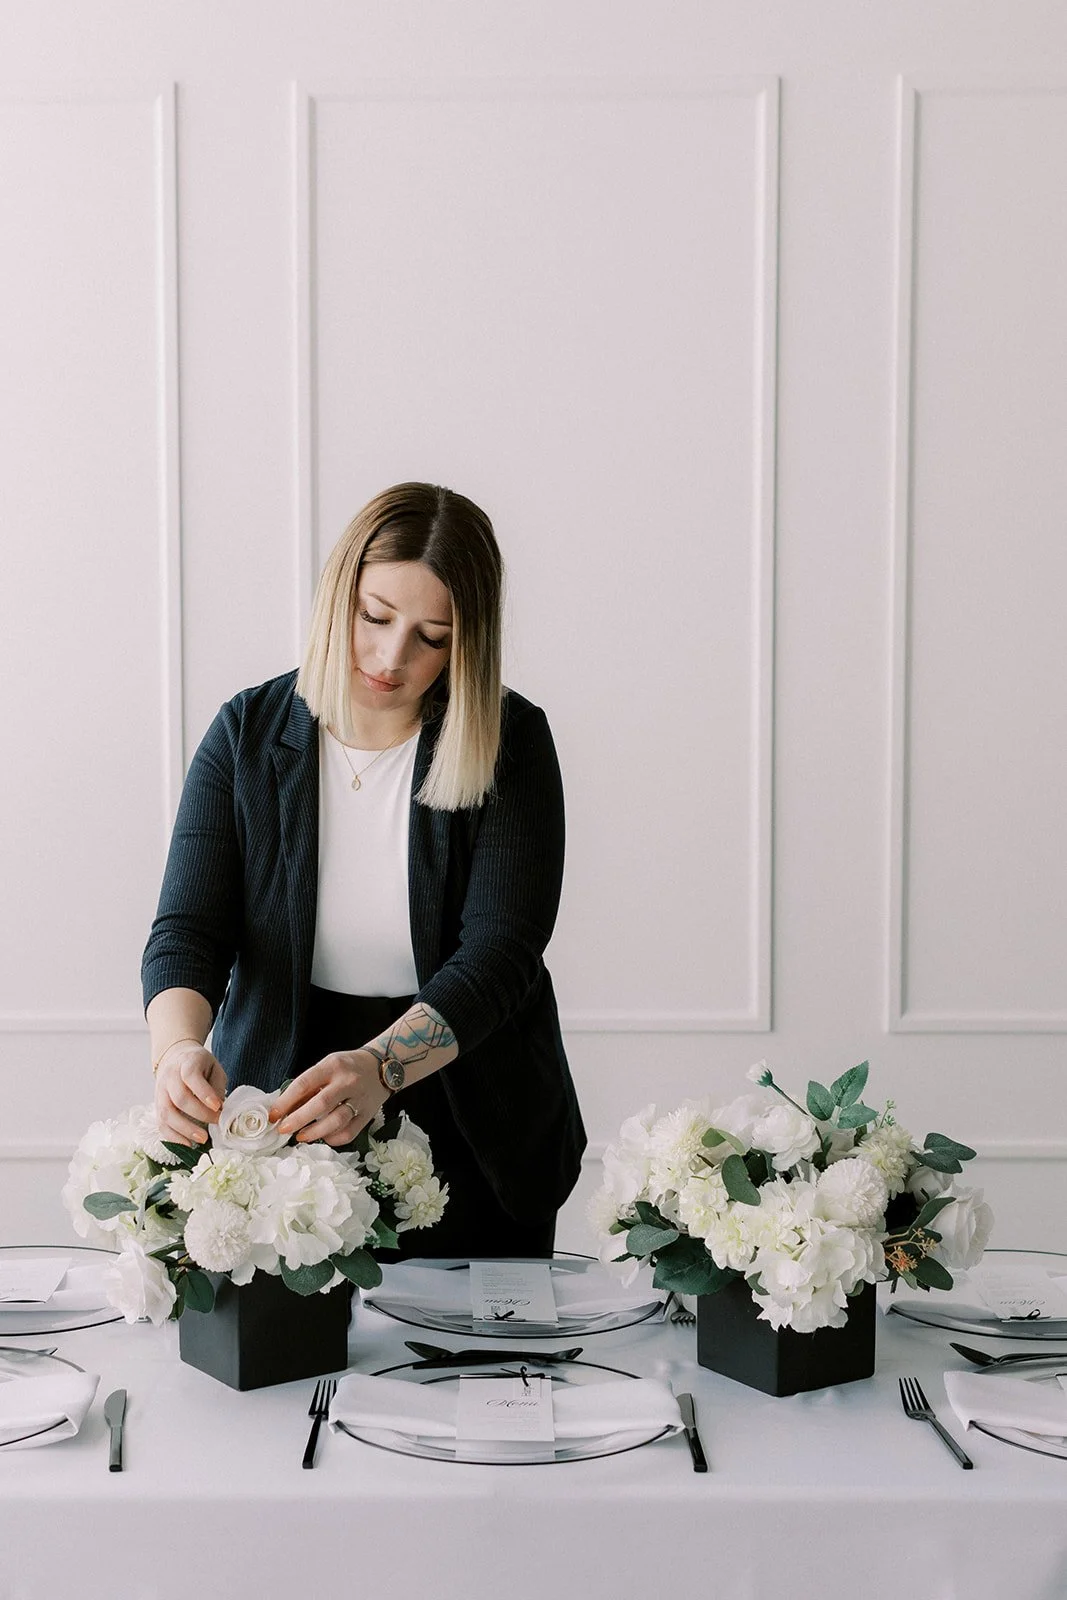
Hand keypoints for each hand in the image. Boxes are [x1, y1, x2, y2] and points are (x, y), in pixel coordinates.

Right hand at [154, 1043, 225, 1146]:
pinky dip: (172, 1136)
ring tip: (202, 1139)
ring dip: (185, 1129)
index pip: (191, 1077)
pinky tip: (187, 1144)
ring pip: (166, 1113)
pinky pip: (160, 1123)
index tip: (218, 1106)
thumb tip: (219, 1108)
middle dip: (199, 1114)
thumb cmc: (199, 1065)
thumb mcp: (214, 1068)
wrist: (175, 1057)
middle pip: (179, 1098)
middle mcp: (169, 1077)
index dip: (204, 1093)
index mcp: (186, 1062)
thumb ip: (217, 1086)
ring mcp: (160, 1092)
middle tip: (216, 1122)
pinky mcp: (157, 1105)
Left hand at [269, 1049, 389, 1146]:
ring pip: (336, 1121)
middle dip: (298, 1119)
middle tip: (284, 1129)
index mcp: (333, 1066)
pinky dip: (333, 1139)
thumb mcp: (327, 1066)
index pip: (304, 1084)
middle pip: (321, 1104)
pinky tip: (324, 1137)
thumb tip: (284, 1109)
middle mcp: (347, 1081)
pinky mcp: (367, 1114)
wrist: (382, 1067)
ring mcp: (360, 1099)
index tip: (273, 1115)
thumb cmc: (347, 1067)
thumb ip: (309, 1086)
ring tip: (301, 1136)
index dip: (286, 1101)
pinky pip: (349, 1132)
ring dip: (315, 1132)